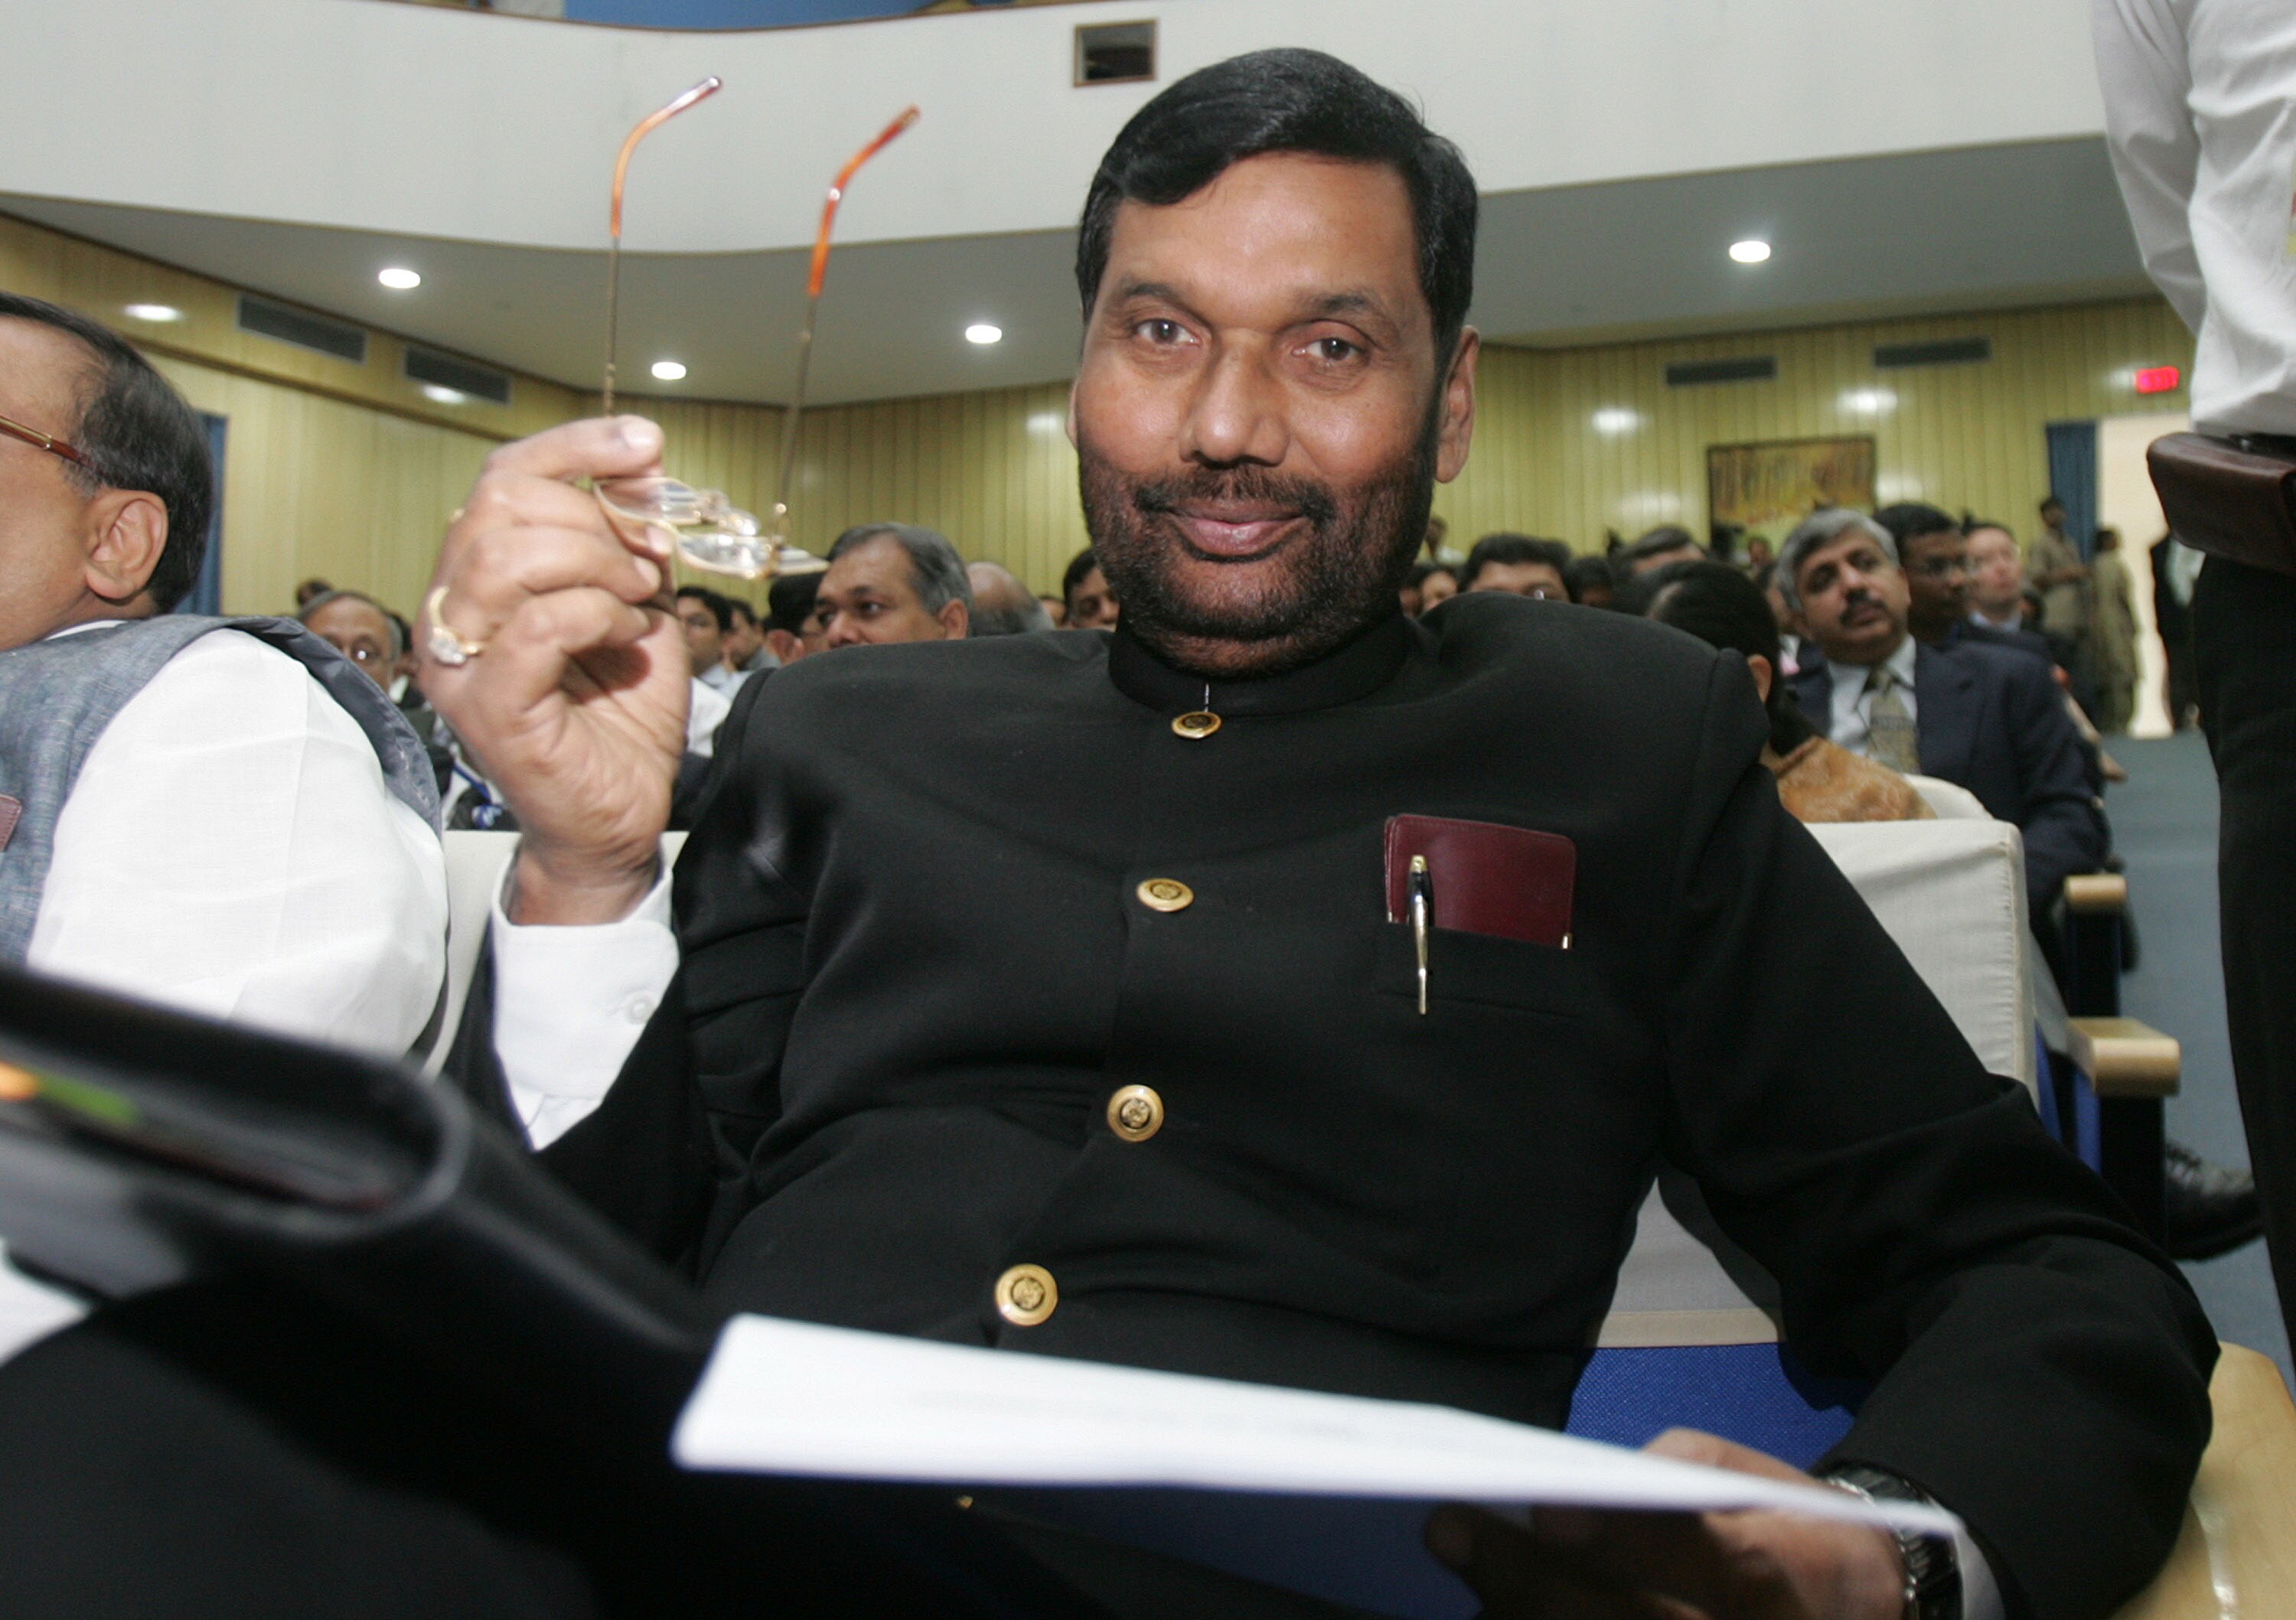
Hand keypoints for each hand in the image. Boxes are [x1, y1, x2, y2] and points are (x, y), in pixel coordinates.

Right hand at [419, 417, 686, 923]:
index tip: (645, 446)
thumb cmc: (619, 719)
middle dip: (595, 516)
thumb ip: (629, 541)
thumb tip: (641, 467)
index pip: (505, 477)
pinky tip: (626, 632)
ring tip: (638, 595)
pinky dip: (595, 613)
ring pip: (506, 556)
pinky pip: (535, 625)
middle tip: (648, 560)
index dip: (577, 447)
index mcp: (478, 578)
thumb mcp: (636, 607)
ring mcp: (461, 660)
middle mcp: (452, 612)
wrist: (619, 815)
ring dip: (595, 562)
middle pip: (500, 503)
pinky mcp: (488, 706)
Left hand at [1426, 1429, 1905, 1618]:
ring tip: (1458, 1564)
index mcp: (1786, 1576)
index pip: (1708, 1559)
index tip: (1546, 1509)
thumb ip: (1678, 1472)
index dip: (1628, 1538)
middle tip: (1448, 1529)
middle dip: (1533, 1582)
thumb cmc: (1792, 1535)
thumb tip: (1591, 1481)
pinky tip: (1496, 1604)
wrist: (1861, 1614)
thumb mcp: (1754, 1480)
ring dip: (1520, 1613)